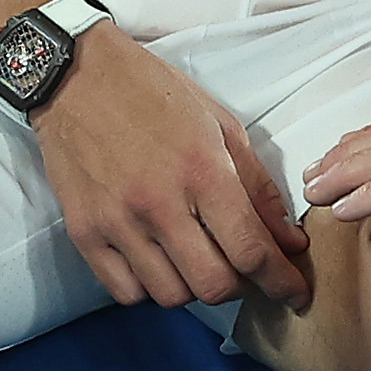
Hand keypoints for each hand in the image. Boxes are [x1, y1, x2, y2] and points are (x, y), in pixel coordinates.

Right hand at [31, 24, 310, 310]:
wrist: (75, 74)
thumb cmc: (152, 91)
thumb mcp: (219, 123)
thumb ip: (258, 186)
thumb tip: (288, 240)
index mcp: (201, 170)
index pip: (250, 250)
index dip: (280, 282)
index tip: (295, 292)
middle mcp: (159, 204)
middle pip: (214, 285)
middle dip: (242, 286)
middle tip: (245, 270)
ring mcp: (117, 223)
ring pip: (171, 296)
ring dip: (195, 287)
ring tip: (198, 258)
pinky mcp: (84, 233)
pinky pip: (127, 292)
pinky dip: (150, 288)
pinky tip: (157, 261)